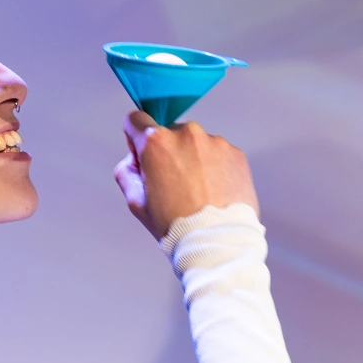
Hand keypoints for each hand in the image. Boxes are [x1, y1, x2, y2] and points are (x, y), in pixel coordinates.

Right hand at [113, 110, 258, 239]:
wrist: (217, 241)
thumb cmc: (177, 226)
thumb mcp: (136, 202)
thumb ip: (127, 172)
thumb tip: (132, 161)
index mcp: (156, 142)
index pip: (136, 121)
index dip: (134, 139)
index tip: (142, 154)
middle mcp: (187, 134)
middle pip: (169, 134)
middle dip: (168, 153)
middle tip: (174, 186)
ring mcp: (215, 142)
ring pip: (196, 144)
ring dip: (195, 160)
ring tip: (198, 193)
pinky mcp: (236, 153)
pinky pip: (219, 154)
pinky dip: (215, 168)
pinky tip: (214, 192)